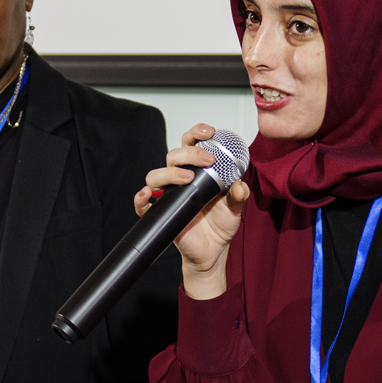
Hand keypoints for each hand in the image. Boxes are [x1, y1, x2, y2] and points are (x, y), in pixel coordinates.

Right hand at [133, 123, 250, 299]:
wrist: (213, 250)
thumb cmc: (220, 224)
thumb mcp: (235, 207)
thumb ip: (238, 194)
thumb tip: (240, 186)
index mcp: (198, 171)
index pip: (191, 144)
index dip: (197, 133)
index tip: (209, 132)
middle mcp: (181, 179)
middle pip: (174, 155)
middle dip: (190, 152)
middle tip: (207, 159)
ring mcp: (169, 195)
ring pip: (156, 175)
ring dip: (170, 172)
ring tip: (188, 178)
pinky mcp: (161, 213)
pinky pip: (143, 205)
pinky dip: (141, 199)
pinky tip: (148, 195)